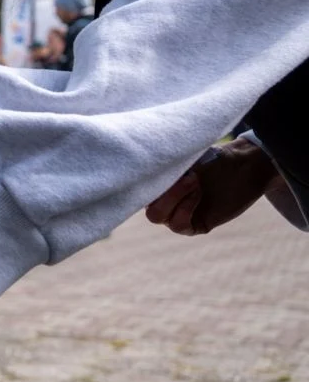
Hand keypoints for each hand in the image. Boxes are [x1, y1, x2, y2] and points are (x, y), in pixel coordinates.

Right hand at [145, 137, 279, 235]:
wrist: (246, 166)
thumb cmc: (213, 155)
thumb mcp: (186, 155)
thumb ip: (164, 162)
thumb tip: (143, 158)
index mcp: (154, 183)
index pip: (134, 189)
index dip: (137, 182)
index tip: (153, 169)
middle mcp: (161, 200)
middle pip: (144, 205)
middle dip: (162, 192)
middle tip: (187, 176)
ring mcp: (177, 213)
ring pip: (158, 216)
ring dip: (174, 198)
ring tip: (195, 181)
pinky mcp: (194, 224)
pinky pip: (179, 225)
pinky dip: (185, 209)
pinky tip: (197, 193)